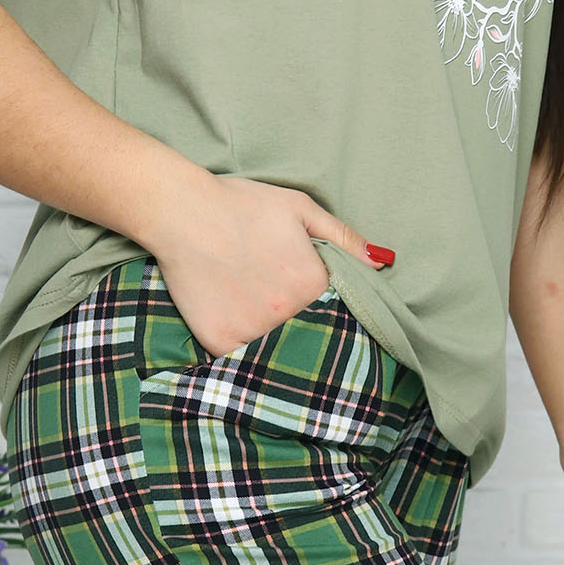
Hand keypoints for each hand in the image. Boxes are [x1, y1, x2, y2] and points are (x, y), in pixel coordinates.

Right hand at [148, 173, 391, 359]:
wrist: (181, 212)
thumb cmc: (241, 204)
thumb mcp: (300, 208)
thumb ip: (344, 238)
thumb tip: (382, 262)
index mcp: (313, 283)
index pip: (336, 308)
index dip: (326, 304)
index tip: (308, 296)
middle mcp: (288, 314)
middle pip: (308, 333)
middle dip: (303, 326)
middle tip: (277, 304)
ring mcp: (254, 332)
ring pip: (276, 350)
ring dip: (275, 341)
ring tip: (258, 315)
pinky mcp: (222, 342)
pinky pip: (241, 360)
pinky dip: (243, 351)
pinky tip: (237, 325)